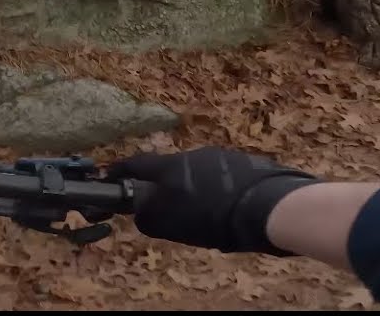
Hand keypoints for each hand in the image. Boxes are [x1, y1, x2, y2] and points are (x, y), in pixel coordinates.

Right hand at [108, 146, 319, 254]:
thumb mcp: (173, 226)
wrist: (271, 208)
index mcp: (170, 167)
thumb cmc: (215, 218)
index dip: (119, 171)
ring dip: (193, 188)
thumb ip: (150, 217)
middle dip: (163, 185)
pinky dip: (217, 190)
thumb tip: (139, 212)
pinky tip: (227, 208)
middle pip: (168, 168)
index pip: (135, 164)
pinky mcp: (246, 163)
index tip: (109, 177)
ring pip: (197, 172)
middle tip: (164, 205)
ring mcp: (221, 156)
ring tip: (203, 211)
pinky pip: (221, 176)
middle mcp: (192, 154)